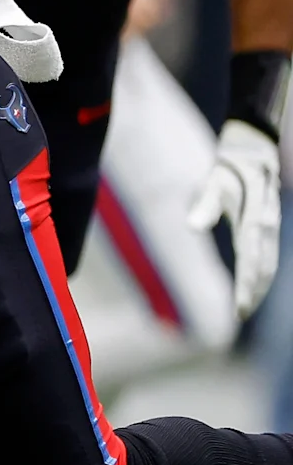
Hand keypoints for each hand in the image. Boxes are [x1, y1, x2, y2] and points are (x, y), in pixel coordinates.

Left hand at [187, 118, 280, 318]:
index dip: (245, 288)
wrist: (255, 149)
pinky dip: (263, 274)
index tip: (238, 310)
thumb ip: (204, 204)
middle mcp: (267, 228)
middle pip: (264, 269)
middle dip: (253, 294)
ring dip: (259, 287)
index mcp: (255, 221)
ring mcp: (271, 227)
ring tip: (245, 307)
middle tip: (240, 316)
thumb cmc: (229, 166)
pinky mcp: (269, 226)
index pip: (250, 263)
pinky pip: (269, 256)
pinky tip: (253, 285)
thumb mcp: (213, 180)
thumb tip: (192, 226)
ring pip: (269, 265)